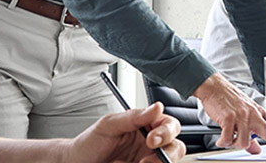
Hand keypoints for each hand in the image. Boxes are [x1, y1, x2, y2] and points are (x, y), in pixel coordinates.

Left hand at [64, 103, 184, 162]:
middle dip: (166, 154)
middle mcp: (150, 145)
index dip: (166, 132)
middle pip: (176, 148)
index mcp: (146, 127)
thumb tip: (156, 107)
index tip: (151, 140)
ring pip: (168, 162)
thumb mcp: (109, 125)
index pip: (169, 125)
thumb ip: (133, 116)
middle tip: (146, 161)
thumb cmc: (89, 143)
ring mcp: (147, 160)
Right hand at [194, 73, 264, 152]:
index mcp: (258, 111)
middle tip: (249, 147)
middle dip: (260, 144)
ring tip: (230, 141)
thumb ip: (251, 132)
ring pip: (244, 142)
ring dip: (235, 145)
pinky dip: (223, 142)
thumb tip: (256, 150)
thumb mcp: (243, 112)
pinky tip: (221, 140)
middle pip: (265, 134)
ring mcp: (240, 116)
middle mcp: (252, 114)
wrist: (214, 87)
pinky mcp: (228, 119)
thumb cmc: (229, 98)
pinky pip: (227, 139)